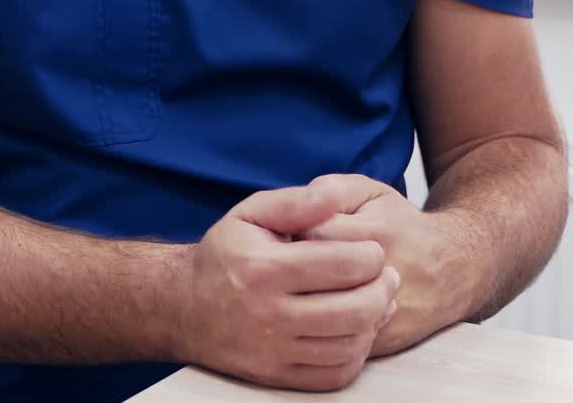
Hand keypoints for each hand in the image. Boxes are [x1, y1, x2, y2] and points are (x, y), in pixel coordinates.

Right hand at [173, 182, 401, 391]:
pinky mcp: (276, 377)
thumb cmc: (224, 254)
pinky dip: (356, 355)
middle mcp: (270, 314)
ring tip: (379, 301)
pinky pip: (333, 375)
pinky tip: (358, 331)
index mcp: (265, 269)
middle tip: (389, 277)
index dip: (370, 256)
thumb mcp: (250, 214)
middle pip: (353, 310)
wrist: (183, 306)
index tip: (375, 250)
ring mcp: (274, 351)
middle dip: (383, 291)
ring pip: (348, 345)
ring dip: (375, 323)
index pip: (340, 265)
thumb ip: (295, 203)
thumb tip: (334, 195)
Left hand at [304, 175, 469, 356]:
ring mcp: (384, 316)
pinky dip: (325, 323)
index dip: (296, 230)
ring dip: (310, 297)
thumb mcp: (370, 192)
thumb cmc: (399, 224)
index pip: (312, 234)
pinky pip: (337, 339)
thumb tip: (301, 204)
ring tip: (314, 280)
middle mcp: (382, 279)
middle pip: (315, 276)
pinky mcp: (383, 344)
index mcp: (375, 234)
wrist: (451, 269)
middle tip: (303, 258)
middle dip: (300, 266)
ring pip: (324, 313)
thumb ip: (332, 189)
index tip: (298, 230)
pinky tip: (327, 303)